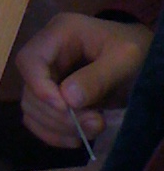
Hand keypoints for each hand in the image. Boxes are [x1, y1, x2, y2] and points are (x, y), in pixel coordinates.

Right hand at [17, 12, 149, 148]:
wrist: (140, 60)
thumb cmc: (134, 53)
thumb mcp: (125, 60)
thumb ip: (98, 77)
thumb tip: (68, 99)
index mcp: (59, 33)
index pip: (30, 60)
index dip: (40, 87)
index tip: (65, 108)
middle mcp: (45, 53)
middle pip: (30, 88)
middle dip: (59, 114)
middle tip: (95, 123)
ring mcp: (45, 76)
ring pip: (31, 107)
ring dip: (58, 127)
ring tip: (94, 128)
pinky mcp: (49, 96)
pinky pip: (36, 119)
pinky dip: (54, 134)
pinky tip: (78, 137)